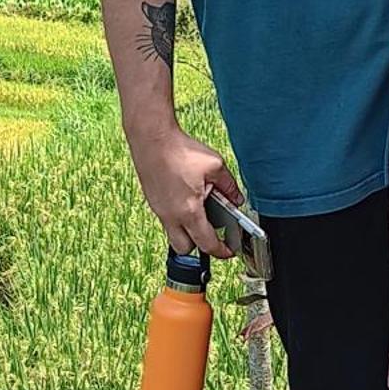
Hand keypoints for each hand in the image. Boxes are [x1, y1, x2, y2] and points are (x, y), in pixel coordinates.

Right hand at [127, 125, 241, 256]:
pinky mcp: (152, 200)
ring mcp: (159, 209)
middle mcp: (170, 216)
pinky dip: (177, 216)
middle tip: (212, 234)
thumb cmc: (178, 150)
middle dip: (199, 245)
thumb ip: (229, 186)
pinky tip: (186, 198)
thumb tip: (237, 198)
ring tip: (200, 212)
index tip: (229, 250)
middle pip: (184, 249)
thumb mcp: (215, 166)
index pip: (207, 244)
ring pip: (173, 233)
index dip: (221, 251)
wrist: (151, 138)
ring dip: (187, 230)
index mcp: (189, 212)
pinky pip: (166, 218)